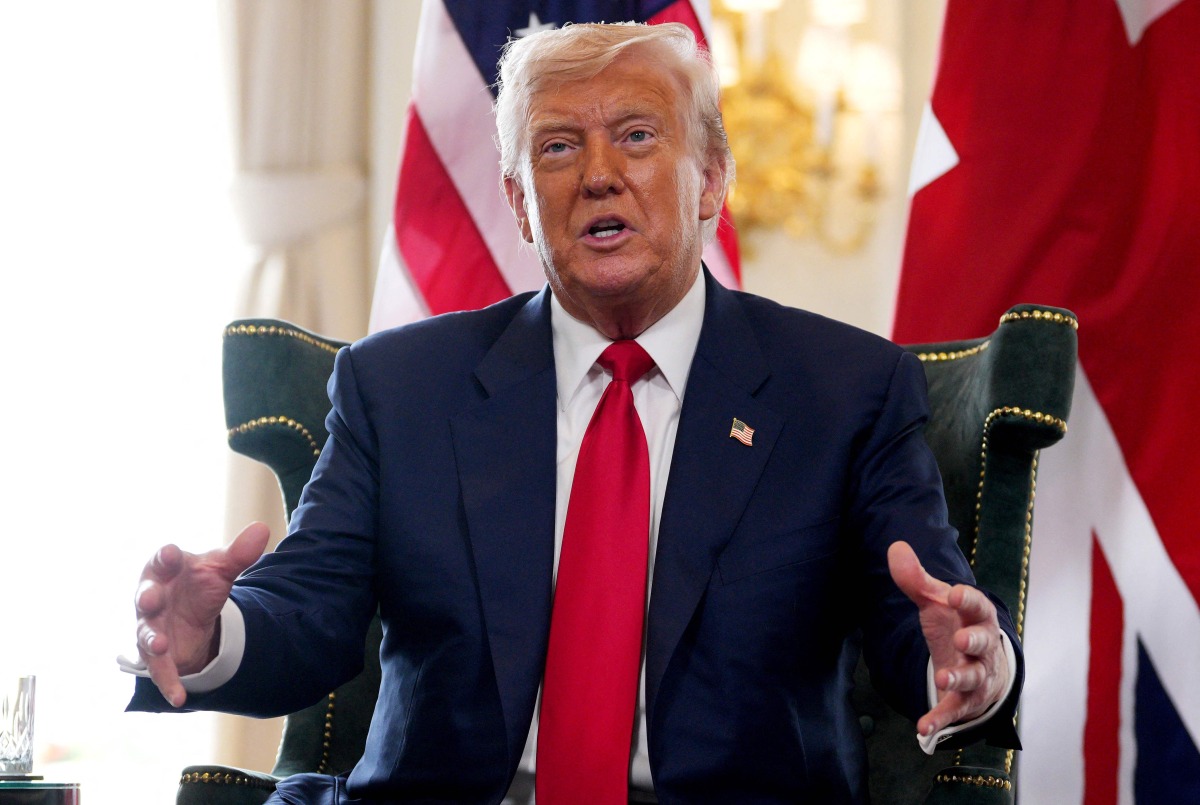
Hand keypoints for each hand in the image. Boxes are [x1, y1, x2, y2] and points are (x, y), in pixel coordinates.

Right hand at [134, 522, 268, 707]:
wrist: (197, 614)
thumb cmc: (201, 583)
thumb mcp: (221, 569)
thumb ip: (239, 554)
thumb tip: (262, 529)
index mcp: (165, 570)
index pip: (161, 560)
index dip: (164, 557)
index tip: (170, 553)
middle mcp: (152, 596)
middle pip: (145, 595)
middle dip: (147, 597)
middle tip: (149, 599)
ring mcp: (151, 626)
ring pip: (146, 633)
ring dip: (151, 639)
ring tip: (161, 644)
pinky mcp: (157, 654)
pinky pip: (159, 670)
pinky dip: (168, 682)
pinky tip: (179, 698)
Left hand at [887, 540, 1009, 737]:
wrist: (981, 664)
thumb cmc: (956, 624)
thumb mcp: (936, 601)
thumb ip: (916, 579)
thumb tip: (895, 547)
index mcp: (976, 617)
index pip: (976, 606)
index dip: (967, 600)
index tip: (954, 593)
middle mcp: (981, 647)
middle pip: (983, 644)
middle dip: (974, 642)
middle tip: (962, 640)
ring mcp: (976, 676)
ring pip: (973, 679)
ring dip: (959, 679)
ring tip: (943, 679)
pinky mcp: (965, 701)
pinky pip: (953, 711)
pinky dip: (940, 720)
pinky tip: (923, 728)